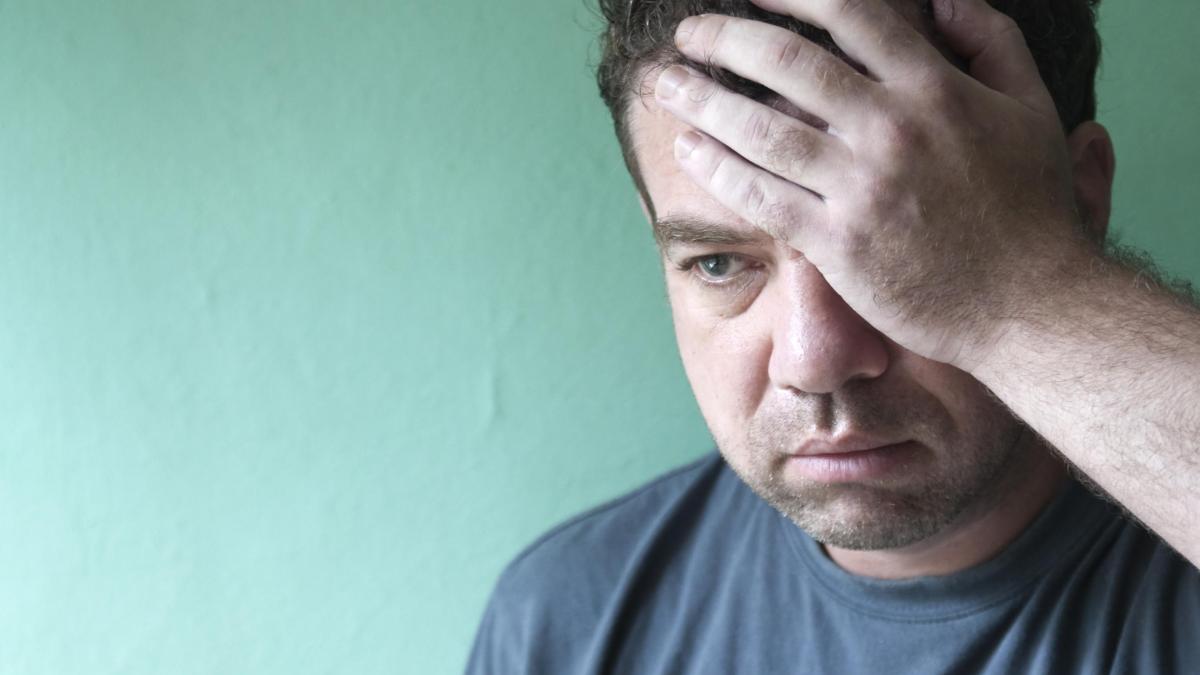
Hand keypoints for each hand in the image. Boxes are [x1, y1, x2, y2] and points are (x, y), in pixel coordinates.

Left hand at [653, 0, 1091, 370]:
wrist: (1032, 305)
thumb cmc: (1032, 208)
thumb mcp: (1033, 107)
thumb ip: (991, 41)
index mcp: (935, 87)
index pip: (850, 14)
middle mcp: (892, 128)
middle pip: (787, 62)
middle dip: (724, 39)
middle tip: (686, 33)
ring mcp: (862, 187)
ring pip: (760, 128)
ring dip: (701, 99)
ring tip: (663, 85)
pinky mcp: (838, 243)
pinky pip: (762, 197)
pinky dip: (717, 169)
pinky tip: (687, 151)